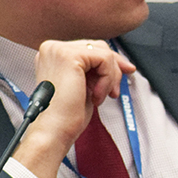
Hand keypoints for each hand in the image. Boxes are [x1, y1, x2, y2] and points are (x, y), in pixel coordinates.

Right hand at [12, 40, 135, 177]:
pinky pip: (105, 59)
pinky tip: (96, 95)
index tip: (125, 73)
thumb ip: (96, 69)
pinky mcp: (68, 56)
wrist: (54, 130)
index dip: (110, 63)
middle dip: (113, 70)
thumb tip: (122, 63)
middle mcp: (52, 49)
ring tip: (100, 96)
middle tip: (114, 91)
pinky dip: (108, 79)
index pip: (90, 49)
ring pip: (104, 53)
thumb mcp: (85, 84)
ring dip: (110, 77)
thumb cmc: (67, 115)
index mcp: (54, 55)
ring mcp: (58, 50)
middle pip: (98, 47)